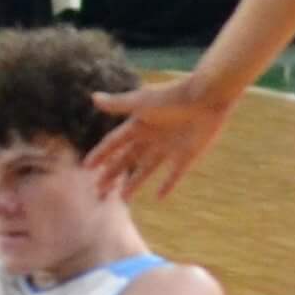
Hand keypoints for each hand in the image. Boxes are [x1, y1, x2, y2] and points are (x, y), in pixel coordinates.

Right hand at [84, 74, 234, 199]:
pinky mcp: (187, 156)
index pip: (114, 143)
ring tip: (122, 198)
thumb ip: (118, 104)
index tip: (87, 167)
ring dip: (134, 183)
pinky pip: (174, 174)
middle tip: (99, 190)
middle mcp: (152, 137)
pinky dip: (167, 185)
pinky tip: (158, 197)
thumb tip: (93, 98)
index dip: (101, 154)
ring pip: (146, 169)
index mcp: (139, 123)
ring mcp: (169, 147)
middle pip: (127, 159)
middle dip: (113, 174)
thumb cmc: (173, 96)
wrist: (207, 97)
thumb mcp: (142, 102)